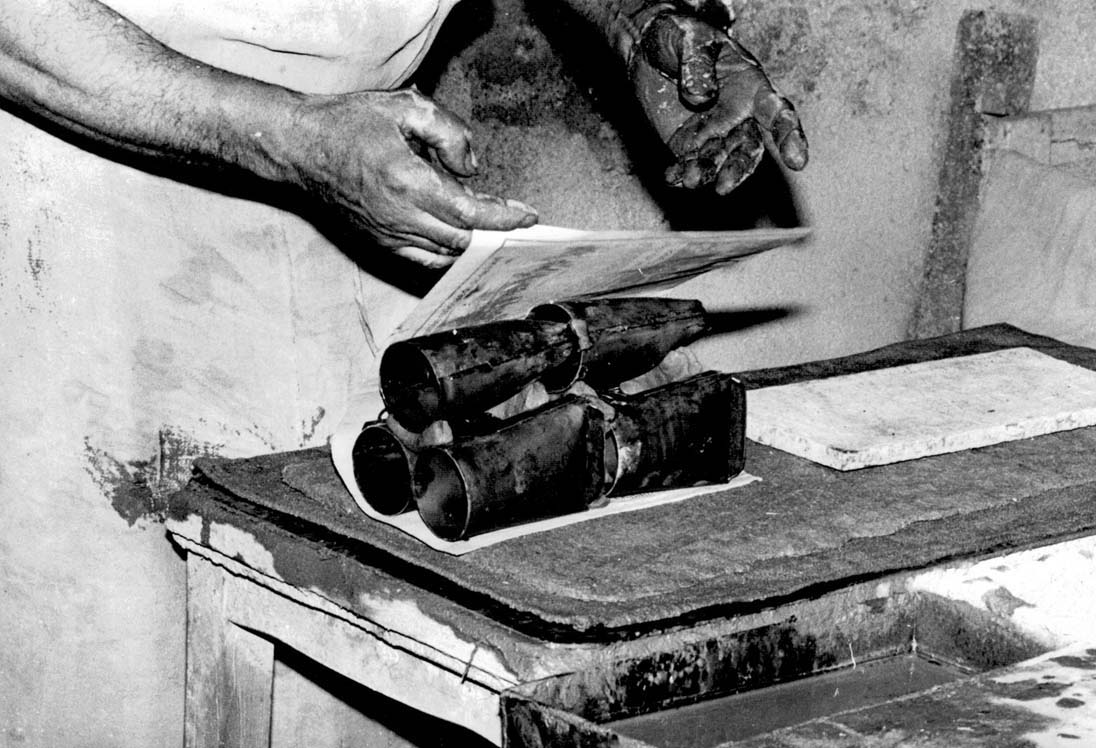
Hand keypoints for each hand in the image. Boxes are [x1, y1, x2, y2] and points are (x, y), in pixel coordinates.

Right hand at [283, 88, 537, 267]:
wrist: (300, 149)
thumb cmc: (349, 123)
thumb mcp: (404, 107)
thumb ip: (447, 132)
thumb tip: (471, 168)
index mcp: (407, 182)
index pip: (470, 213)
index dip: (504, 218)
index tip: (528, 217)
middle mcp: (399, 217)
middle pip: (463, 239)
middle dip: (494, 231)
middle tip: (514, 219)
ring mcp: (388, 236)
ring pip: (446, 254)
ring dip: (473, 244)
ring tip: (491, 228)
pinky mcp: (379, 244)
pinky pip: (423, 262)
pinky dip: (448, 257)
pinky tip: (462, 244)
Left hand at [631, 13, 807, 194]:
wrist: (651, 50)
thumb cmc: (682, 38)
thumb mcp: (690, 39)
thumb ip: (698, 65)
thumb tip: (701, 98)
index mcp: (751, 88)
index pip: (777, 113)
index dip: (788, 136)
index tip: (797, 161)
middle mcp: (738, 117)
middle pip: (747, 149)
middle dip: (738, 169)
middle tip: (724, 186)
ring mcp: (713, 134)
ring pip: (718, 162)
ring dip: (706, 173)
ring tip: (690, 179)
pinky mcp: (686, 145)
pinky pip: (688, 164)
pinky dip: (680, 174)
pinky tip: (671, 177)